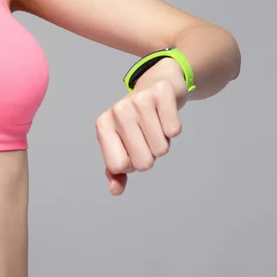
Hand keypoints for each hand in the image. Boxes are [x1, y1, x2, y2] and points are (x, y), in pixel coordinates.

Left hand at [96, 74, 186, 195]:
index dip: (131, 165)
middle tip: (147, 137)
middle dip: (150, 156)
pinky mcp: (161, 92)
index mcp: (103, 125)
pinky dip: (173, 129)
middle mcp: (118, 111)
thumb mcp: (122, 144)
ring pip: (161, 149)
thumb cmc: (137, 122)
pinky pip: (173, 130)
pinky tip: (166, 116)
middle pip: (142, 162)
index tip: (132, 149)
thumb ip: (116, 171)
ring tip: (156, 125)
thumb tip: (115, 190)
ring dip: (163, 142)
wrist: (157, 87)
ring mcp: (138, 99)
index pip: (119, 166)